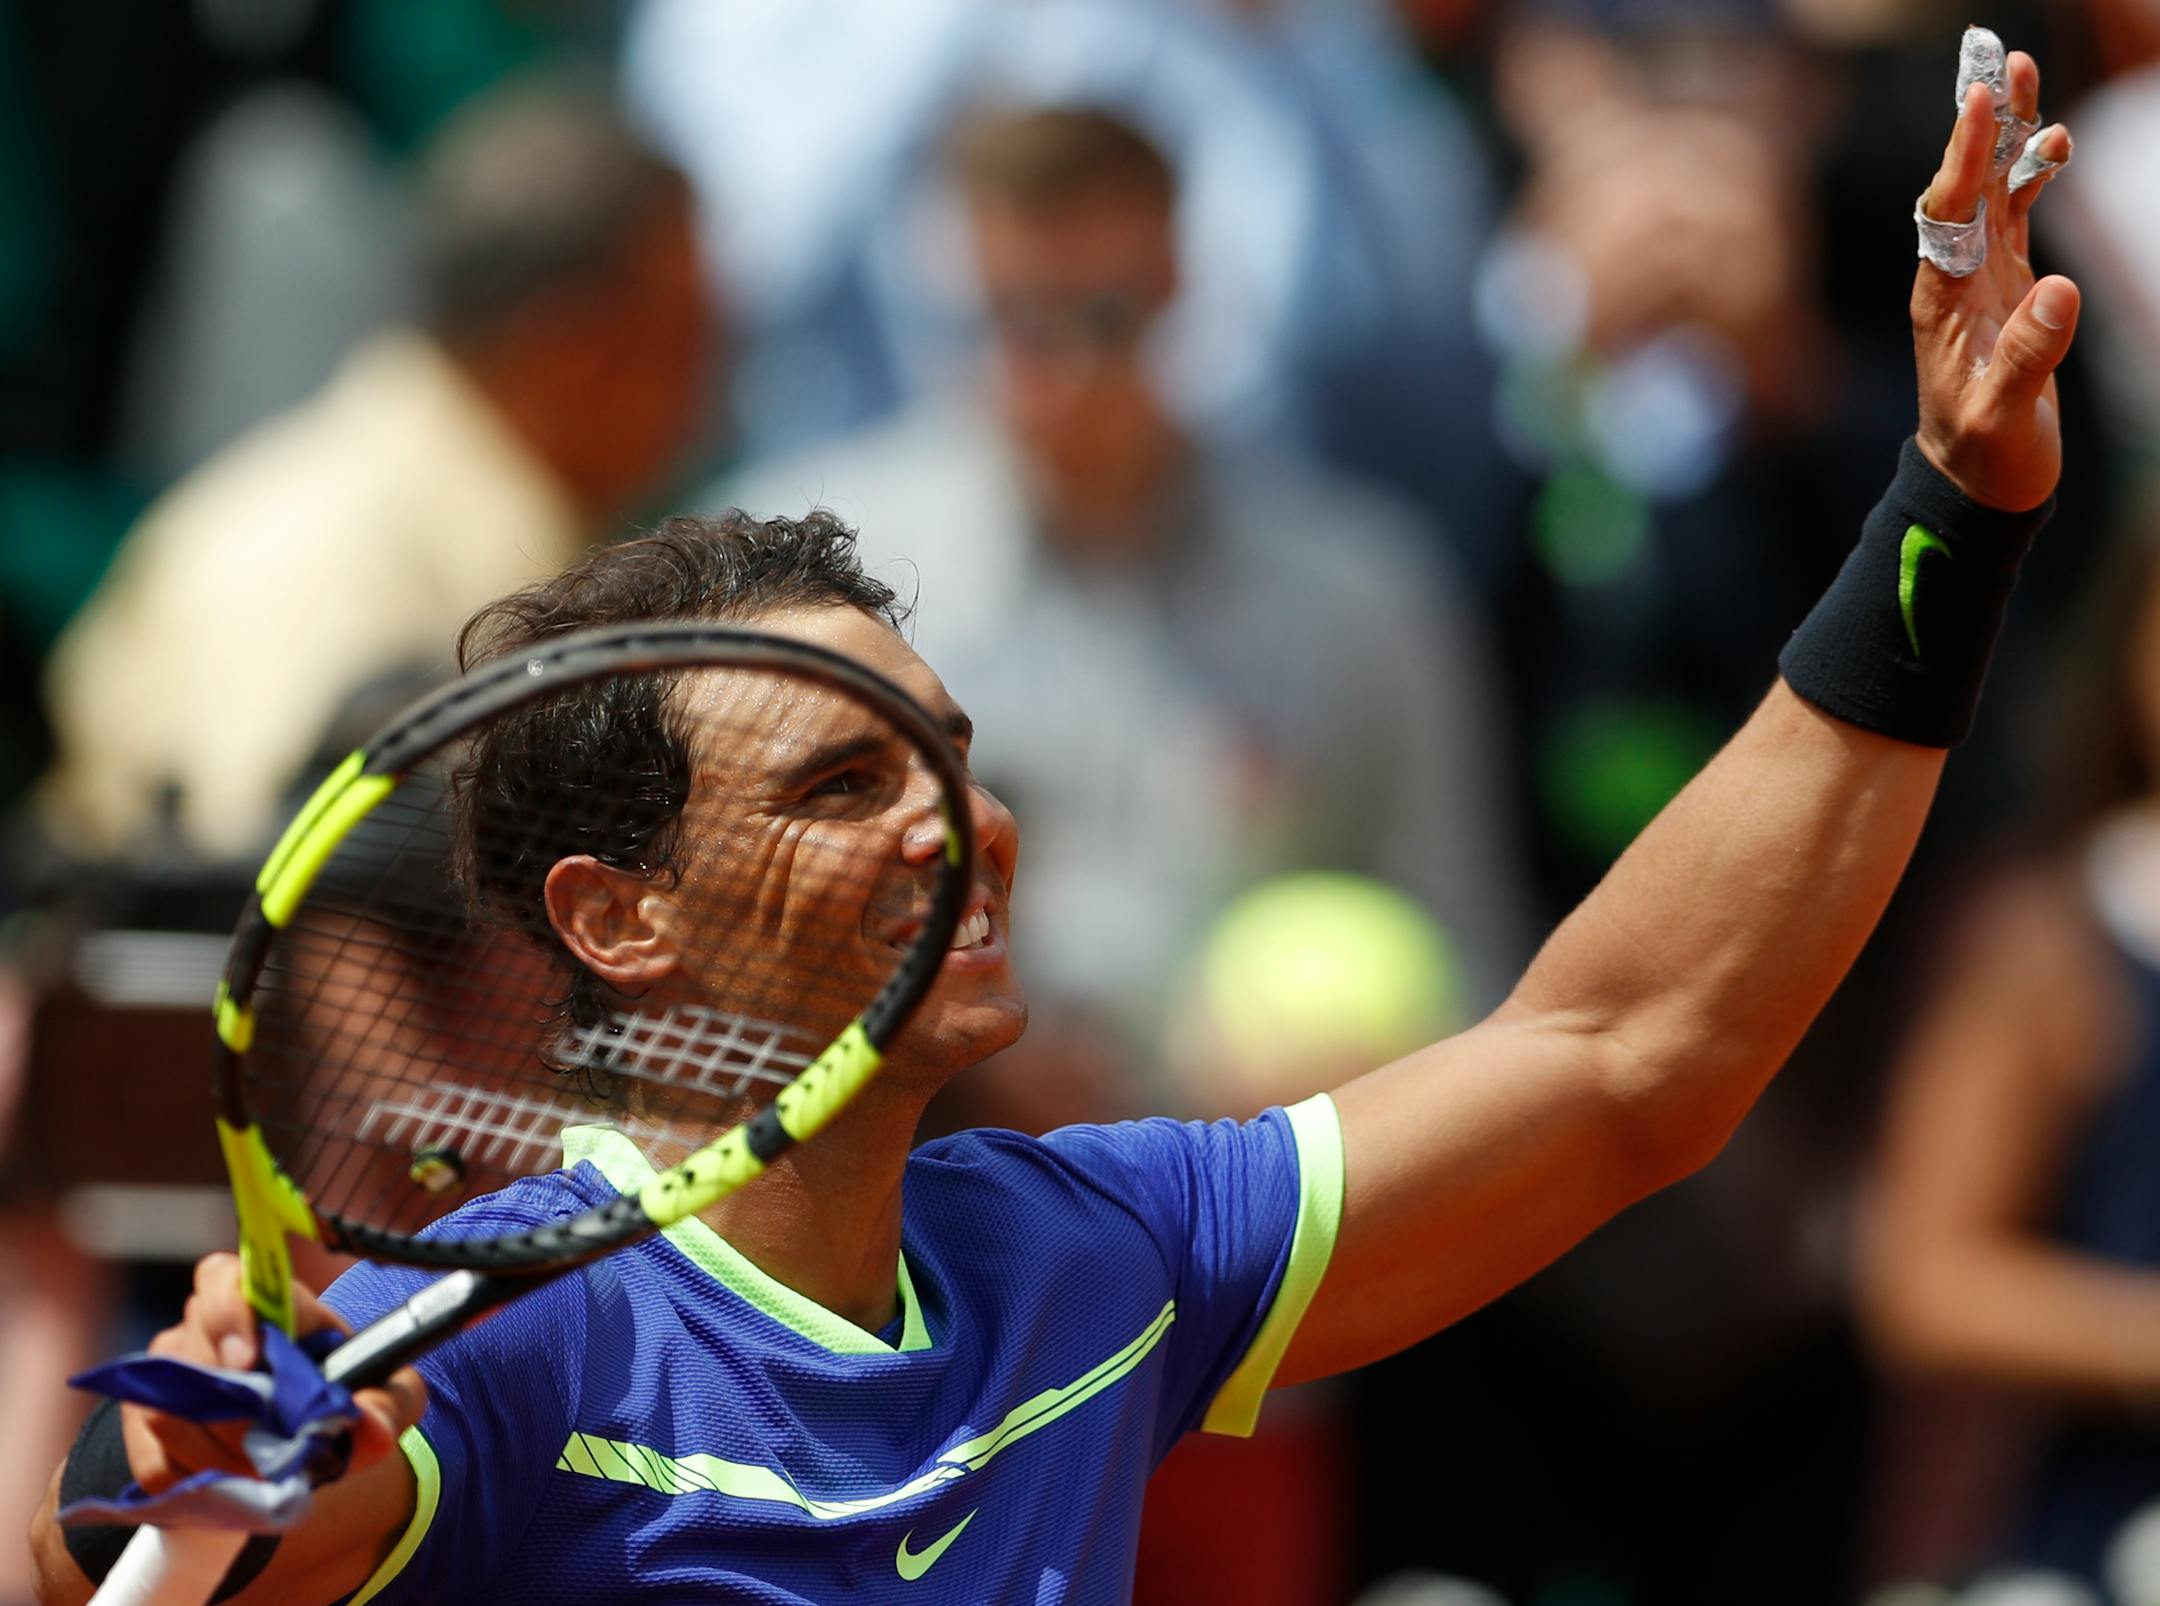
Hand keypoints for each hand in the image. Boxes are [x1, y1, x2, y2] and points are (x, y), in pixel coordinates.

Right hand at [122, 1253, 424, 1492]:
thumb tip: (370, 1429)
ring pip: (167, 1414)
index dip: (227, 1312)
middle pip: (189, 1356)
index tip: (246, 1357)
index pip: (224, 1279)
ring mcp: (162, 1376)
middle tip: (277, 1448)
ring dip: (222, 1454)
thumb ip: (388, 1405)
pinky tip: (236, 1482)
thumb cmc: (345, 1397)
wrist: (298, 1440)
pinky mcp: (140, 1429)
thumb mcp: (386, 1396)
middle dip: (236, 1412)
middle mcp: (200, 1327)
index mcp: (265, 1300)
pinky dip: (200, 1480)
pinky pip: (156, 1461)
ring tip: (267, 1469)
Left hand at [1912, 45, 2076, 511]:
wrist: (1977, 482)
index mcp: (1941, 300)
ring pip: (1990, 190)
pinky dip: (2031, 178)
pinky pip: (2014, 216)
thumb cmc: (1982, 454)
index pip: (1948, 212)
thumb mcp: (2003, 414)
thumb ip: (2029, 356)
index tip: (1978, 102)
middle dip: (1982, 123)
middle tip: (2002, 61)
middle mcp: (1953, 278)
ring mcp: (1979, 278)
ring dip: (2007, 136)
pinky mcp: (2005, 286)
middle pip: (1964, 184)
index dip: (1963, 155)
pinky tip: (2053, 146)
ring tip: (2024, 75)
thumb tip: (2061, 289)